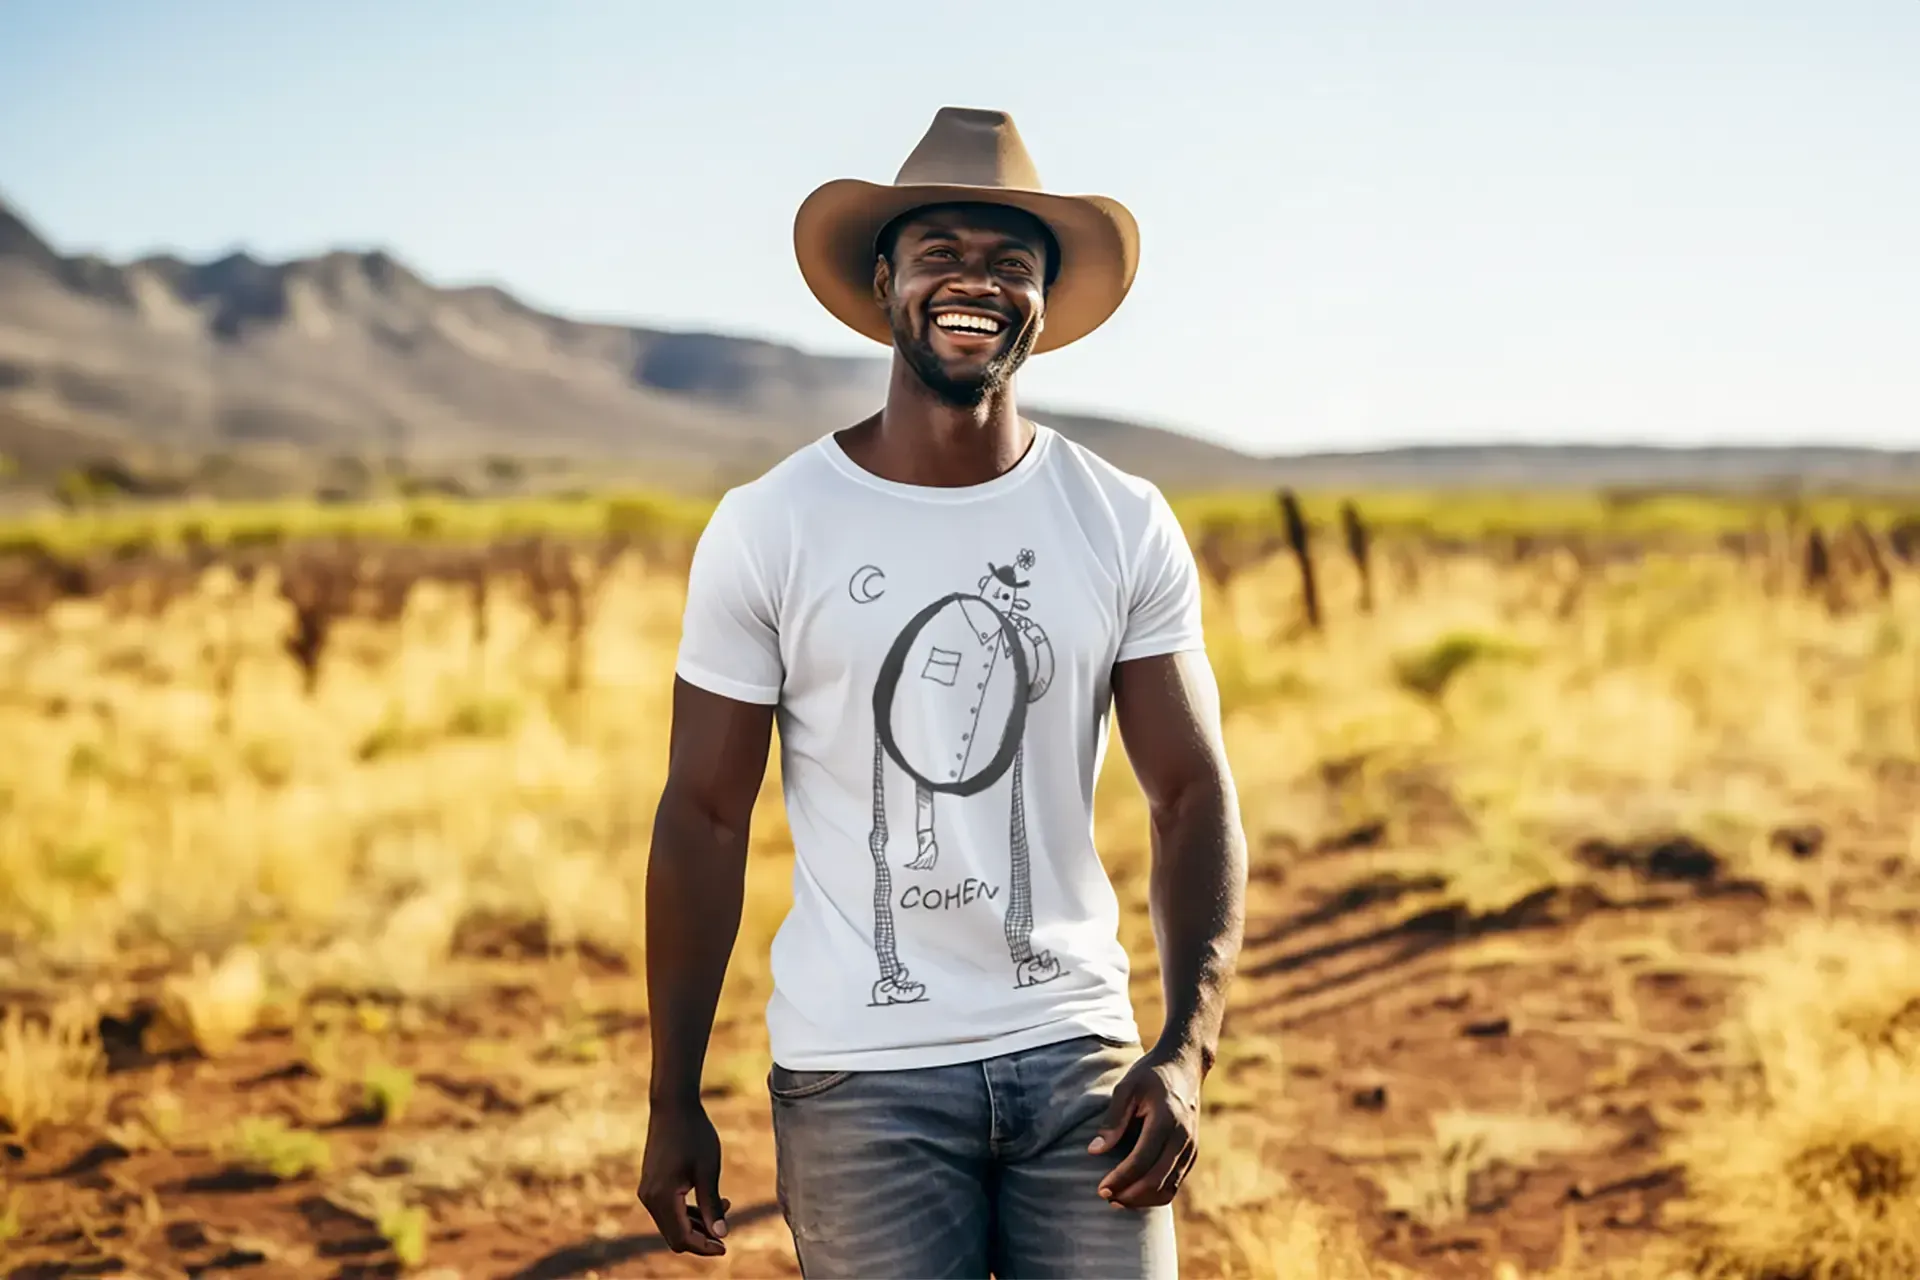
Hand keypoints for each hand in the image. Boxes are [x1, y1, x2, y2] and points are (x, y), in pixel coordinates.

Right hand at [637, 1099, 730, 1255]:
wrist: (673, 1106)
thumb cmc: (694, 1134)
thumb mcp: (708, 1171)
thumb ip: (713, 1205)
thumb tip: (721, 1235)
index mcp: (662, 1197)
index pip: (682, 1238)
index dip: (704, 1247)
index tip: (725, 1247)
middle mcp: (649, 1198)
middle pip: (674, 1236)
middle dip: (700, 1238)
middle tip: (725, 1235)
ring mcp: (648, 1191)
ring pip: (672, 1224)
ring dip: (696, 1224)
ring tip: (726, 1208)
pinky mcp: (651, 1184)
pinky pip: (668, 1209)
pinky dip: (688, 1211)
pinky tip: (712, 1199)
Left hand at [1087, 1048, 1204, 1208]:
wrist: (1185, 1066)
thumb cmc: (1150, 1075)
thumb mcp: (1126, 1088)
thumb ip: (1112, 1120)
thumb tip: (1095, 1150)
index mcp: (1166, 1120)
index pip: (1142, 1161)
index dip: (1121, 1179)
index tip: (1101, 1188)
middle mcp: (1182, 1138)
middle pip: (1156, 1180)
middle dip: (1129, 1195)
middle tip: (1105, 1196)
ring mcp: (1191, 1147)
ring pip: (1169, 1188)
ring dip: (1142, 1199)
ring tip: (1117, 1199)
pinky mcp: (1192, 1153)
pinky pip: (1175, 1183)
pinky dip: (1155, 1193)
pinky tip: (1135, 1192)